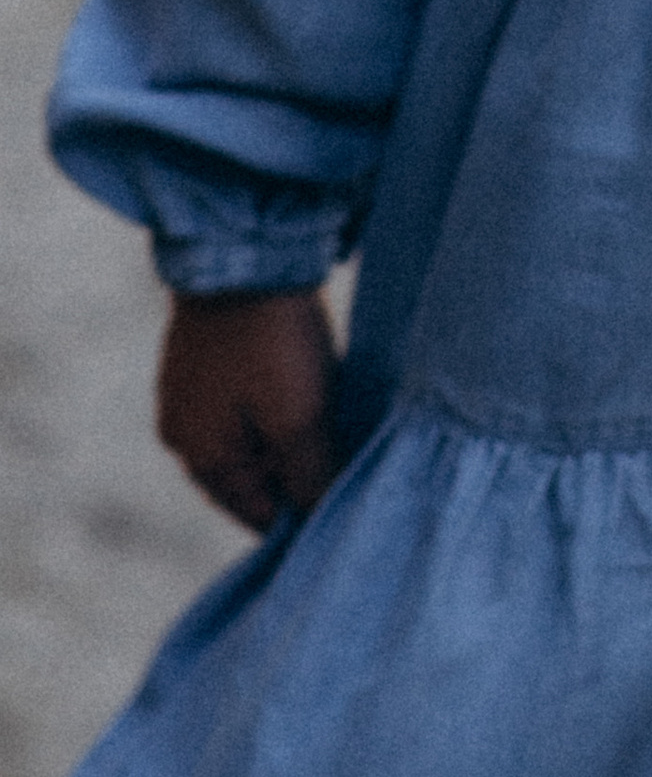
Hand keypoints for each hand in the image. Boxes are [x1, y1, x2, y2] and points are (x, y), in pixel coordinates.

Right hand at [156, 288, 337, 531]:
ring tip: (329, 428)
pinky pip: (239, 405)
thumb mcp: (299, 419)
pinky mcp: (200, 361)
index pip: (256, 515)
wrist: (243, 255)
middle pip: (248, 480)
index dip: (301, 515)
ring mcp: (187, 395)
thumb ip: (308, 477)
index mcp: (201, 458)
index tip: (344, 506)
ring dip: (281, 443)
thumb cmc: (273, 343)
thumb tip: (318, 521)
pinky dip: (270, 410)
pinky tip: (304, 392)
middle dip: (291, 479)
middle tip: (342, 465)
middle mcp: (183, 434)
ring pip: (245, 441)